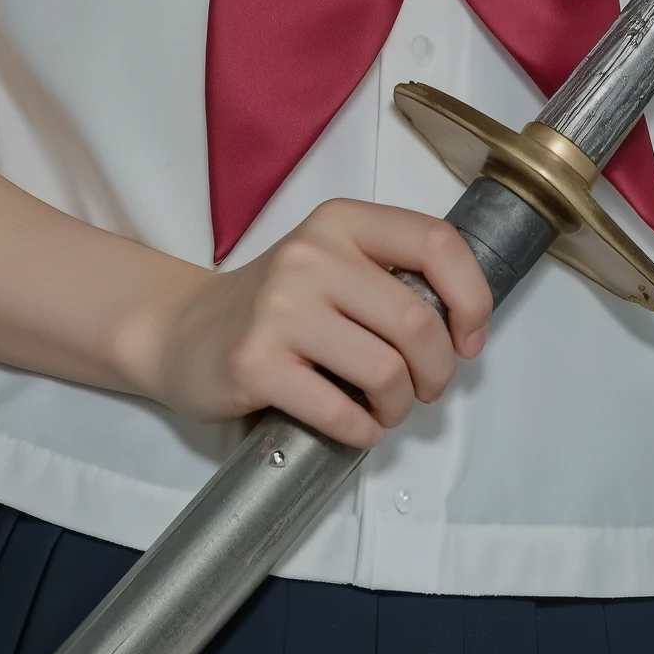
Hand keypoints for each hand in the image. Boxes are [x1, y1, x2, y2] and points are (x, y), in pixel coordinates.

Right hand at [119, 200, 493, 449]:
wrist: (181, 331)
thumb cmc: (274, 307)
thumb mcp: (333, 264)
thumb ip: (392, 278)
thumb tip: (462, 328)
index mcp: (341, 223)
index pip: (436, 242)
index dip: (472, 297)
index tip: (469, 339)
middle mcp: (310, 256)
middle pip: (416, 321)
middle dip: (437, 370)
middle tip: (425, 388)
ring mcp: (278, 309)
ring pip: (385, 370)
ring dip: (399, 406)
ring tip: (384, 409)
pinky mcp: (255, 362)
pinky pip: (339, 411)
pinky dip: (362, 431)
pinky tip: (356, 426)